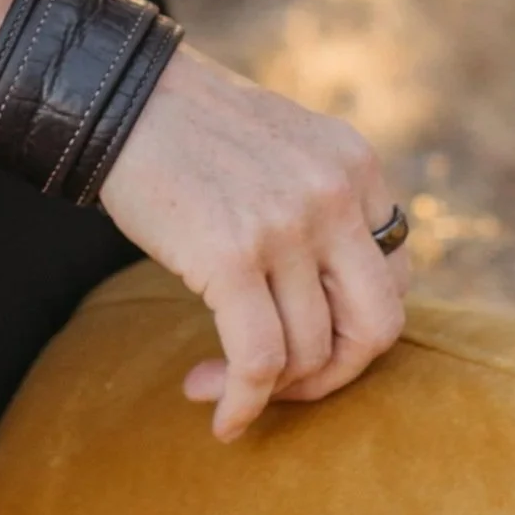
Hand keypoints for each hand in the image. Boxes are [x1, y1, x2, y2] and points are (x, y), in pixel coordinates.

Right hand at [95, 41, 410, 442]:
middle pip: (375, 327)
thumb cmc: (193, 132)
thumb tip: (332, 306)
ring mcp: (287, 225)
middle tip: (283, 384)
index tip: (307, 342)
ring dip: (269, 390)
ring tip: (217, 384)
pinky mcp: (231, 255)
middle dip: (331, 373)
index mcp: (355, 165)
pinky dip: (244, 403)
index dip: (354, 328)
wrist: (119, 97)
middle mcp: (334, 193)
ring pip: (309, 351)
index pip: (395, 279)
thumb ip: (325, 205)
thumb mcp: (287, 147)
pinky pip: (258, 360)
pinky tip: (221, 417)